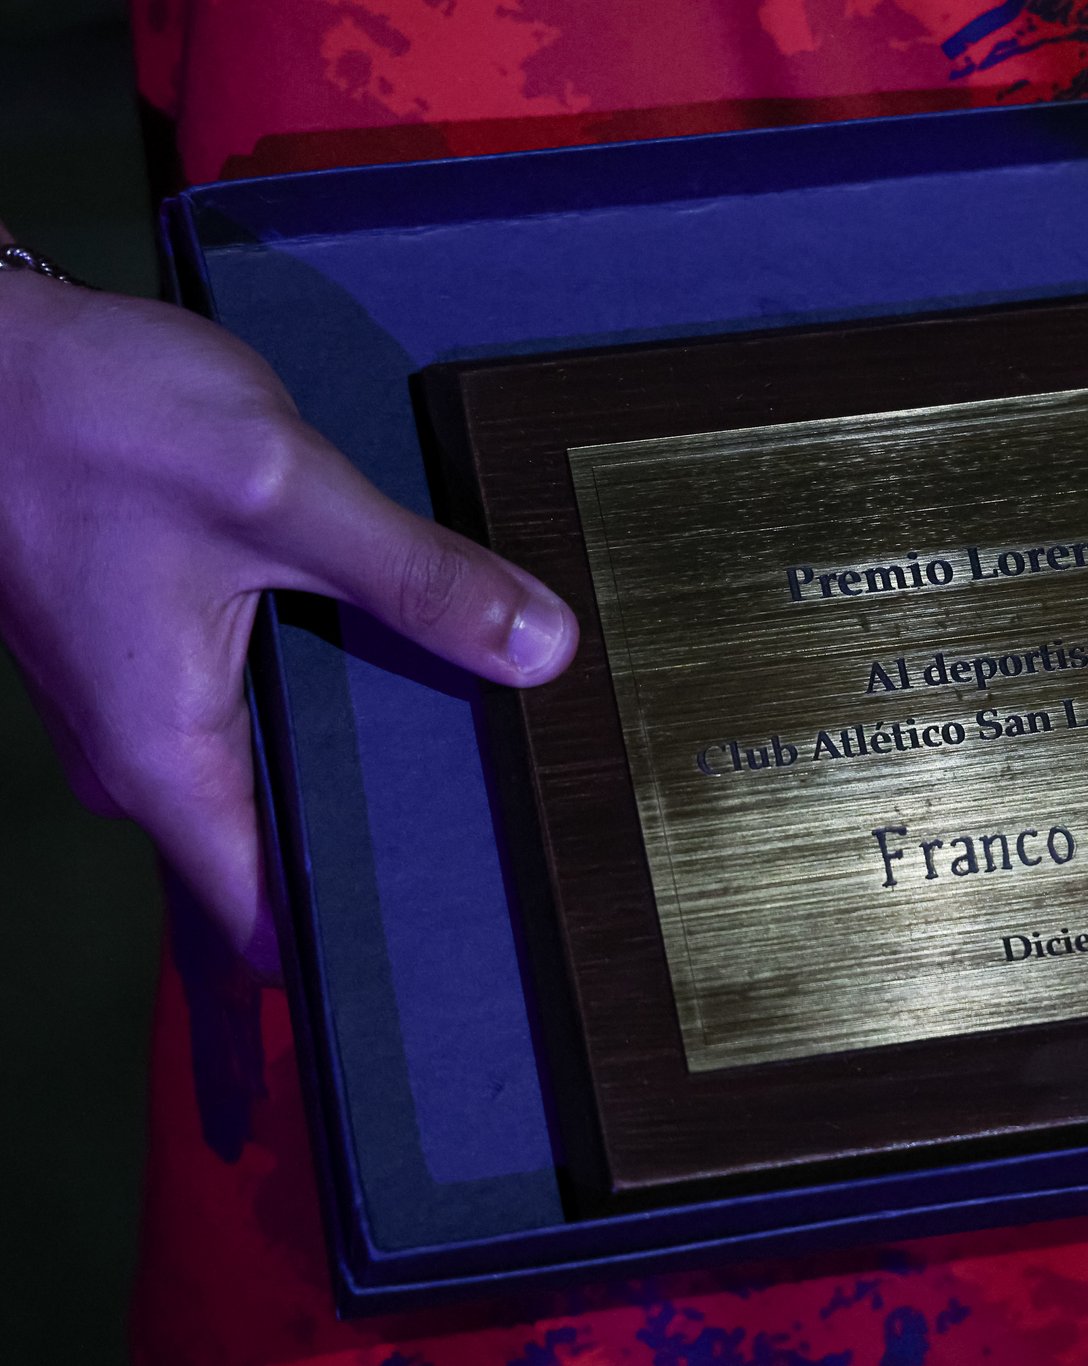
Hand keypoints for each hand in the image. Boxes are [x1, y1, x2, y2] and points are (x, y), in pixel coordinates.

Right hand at [0, 263, 578, 970]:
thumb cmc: (83, 419)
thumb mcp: (282, 493)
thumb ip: (416, 577)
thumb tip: (540, 649)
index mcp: (165, 761)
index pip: (266, 921)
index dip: (361, 937)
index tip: (460, 931)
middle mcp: (140, 756)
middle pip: (280, 847)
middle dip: (387, 836)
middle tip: (510, 822)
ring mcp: (132, 704)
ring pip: (267, 769)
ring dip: (357, 753)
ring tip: (476, 733)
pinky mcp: (140, 647)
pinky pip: (243, 706)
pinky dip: (316, 692)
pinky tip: (392, 649)